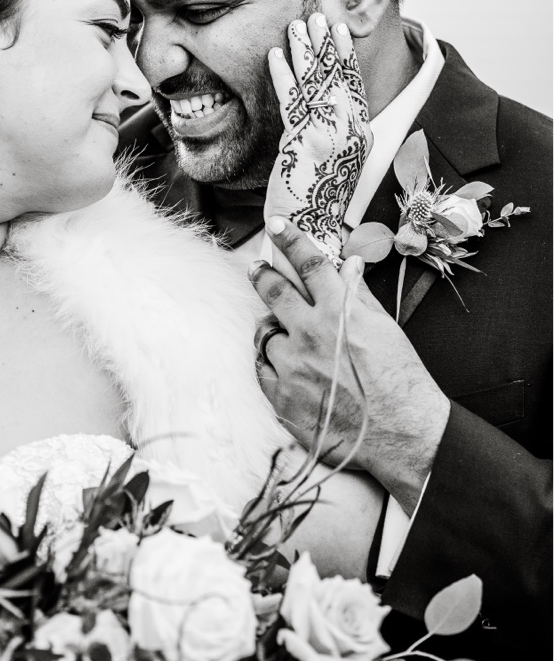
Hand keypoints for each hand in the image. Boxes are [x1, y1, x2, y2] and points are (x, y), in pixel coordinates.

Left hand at [250, 216, 449, 510]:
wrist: (403, 434)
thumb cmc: (402, 382)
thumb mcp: (386, 331)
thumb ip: (359, 297)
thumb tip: (348, 266)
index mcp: (339, 313)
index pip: (310, 265)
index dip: (291, 241)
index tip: (276, 225)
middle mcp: (310, 334)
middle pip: (273, 291)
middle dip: (262, 274)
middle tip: (257, 268)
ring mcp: (292, 366)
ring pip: (267, 335)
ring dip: (278, 333)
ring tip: (295, 342)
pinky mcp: (281, 396)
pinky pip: (263, 368)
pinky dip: (273, 364)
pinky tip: (289, 368)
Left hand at [265, 14, 371, 263]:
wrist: (312, 234)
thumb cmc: (317, 201)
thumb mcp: (332, 162)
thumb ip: (333, 134)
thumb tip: (326, 111)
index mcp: (359, 135)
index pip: (352, 84)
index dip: (345, 55)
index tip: (339, 29)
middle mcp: (348, 132)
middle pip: (336, 78)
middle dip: (326, 45)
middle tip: (317, 16)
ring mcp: (326, 136)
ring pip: (315, 84)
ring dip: (306, 52)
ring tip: (298, 25)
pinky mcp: (301, 144)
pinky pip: (291, 102)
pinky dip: (283, 76)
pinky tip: (274, 55)